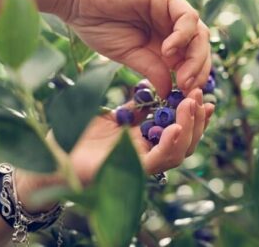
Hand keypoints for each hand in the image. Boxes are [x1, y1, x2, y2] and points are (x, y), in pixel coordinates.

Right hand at [64, 0, 210, 96]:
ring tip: (182, 76)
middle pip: (199, 47)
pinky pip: (187, 16)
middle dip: (198, 70)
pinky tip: (167, 50)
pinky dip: (183, 35)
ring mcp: (169, 9)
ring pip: (199, 33)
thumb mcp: (128, 55)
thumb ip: (151, 69)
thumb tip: (168, 92)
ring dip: (195, 57)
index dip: (192, 77)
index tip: (184, 95)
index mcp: (163, 39)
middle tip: (187, 88)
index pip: (189, 59)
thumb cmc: (97, 24)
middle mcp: (170, 24)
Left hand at [70, 88, 213, 183]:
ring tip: (190, 105)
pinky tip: (176, 127)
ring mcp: (141, 166)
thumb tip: (156, 86)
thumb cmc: (81, 138)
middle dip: (197, 119)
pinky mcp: (130, 172)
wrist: (56, 156)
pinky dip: (170, 144)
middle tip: (199, 95)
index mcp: (148, 143)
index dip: (195, 115)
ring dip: (189, 128)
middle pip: (186, 142)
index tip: (202, 94)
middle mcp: (149, 156)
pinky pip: (157, 161)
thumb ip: (137, 107)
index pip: (180, 130)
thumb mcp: (116, 116)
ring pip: (178, 153)